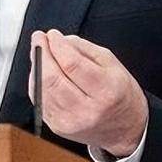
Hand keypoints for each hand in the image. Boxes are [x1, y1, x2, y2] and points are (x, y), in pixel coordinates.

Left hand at [29, 29, 147, 157]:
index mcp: (106, 91)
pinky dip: (37, 82)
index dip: (58, 46)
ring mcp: (70, 121)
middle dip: (41, 53)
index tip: (52, 34)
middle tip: (39, 38)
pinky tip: (42, 73)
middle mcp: (87, 110)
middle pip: (52, 78)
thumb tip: (58, 40)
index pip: (72, 64)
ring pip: (41, 88)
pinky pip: (39, 99)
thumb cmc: (119, 92)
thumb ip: (83, 47)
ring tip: (40, 53)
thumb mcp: (110, 62)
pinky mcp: (58, 127)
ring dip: (37, 66)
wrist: (125, 128)